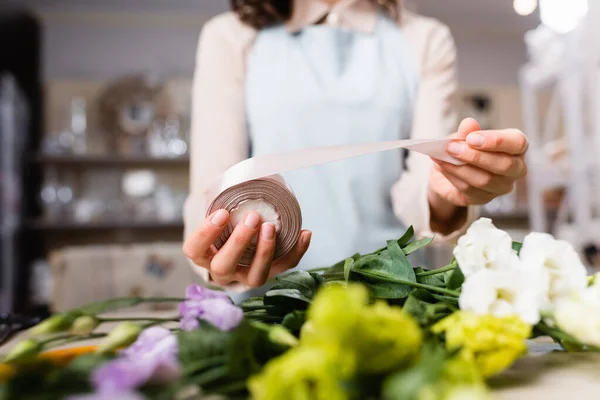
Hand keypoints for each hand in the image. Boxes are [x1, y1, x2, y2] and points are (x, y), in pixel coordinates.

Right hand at [183, 209, 311, 287]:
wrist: (238, 245)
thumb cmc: (227, 224)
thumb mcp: (218, 213)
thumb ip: (223, 200)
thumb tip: (244, 174)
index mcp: (204, 255)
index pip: (195, 250)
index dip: (206, 234)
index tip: (222, 213)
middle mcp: (222, 272)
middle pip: (224, 266)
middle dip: (239, 241)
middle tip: (253, 217)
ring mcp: (245, 277)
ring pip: (254, 277)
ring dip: (265, 251)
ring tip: (272, 227)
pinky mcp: (269, 275)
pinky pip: (283, 269)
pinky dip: (296, 252)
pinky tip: (304, 233)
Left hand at [428, 118, 527, 228]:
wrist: (448, 169)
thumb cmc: (464, 148)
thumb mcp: (463, 135)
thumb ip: (467, 131)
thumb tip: (469, 124)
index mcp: (516, 146)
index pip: (517, 143)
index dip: (496, 141)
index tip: (471, 138)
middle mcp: (515, 168)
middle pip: (504, 165)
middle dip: (476, 156)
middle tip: (452, 148)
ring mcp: (502, 186)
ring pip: (485, 180)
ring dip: (461, 168)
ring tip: (444, 156)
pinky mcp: (484, 198)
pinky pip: (470, 190)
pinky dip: (453, 176)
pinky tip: (443, 166)